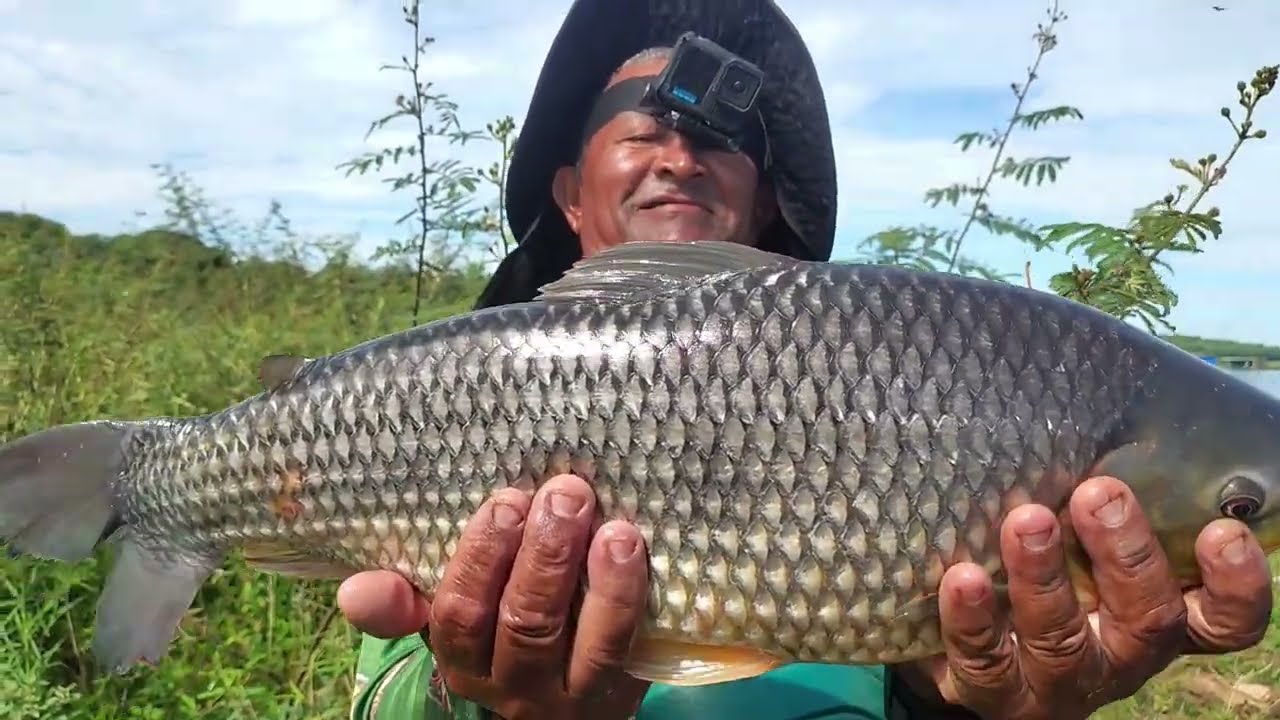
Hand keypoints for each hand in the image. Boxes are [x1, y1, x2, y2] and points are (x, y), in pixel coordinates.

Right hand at [336, 474, 651, 719]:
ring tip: (602, 519)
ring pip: (567, 636)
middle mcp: (507, 683)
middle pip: (518, 621)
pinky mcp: (614, 693)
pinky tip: (627, 546)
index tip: (501, 505)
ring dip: (581, 570)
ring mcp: (562, 694)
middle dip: (539, 553)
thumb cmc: (510, 628)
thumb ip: (405, 599)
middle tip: (560, 493)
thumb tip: (354, 589)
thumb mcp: (459, 616)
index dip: (477, 559)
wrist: (579, 696)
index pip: (455, 615)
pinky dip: (621, 595)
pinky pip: (616, 647)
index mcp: (462, 657)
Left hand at [892, 475, 1272, 718]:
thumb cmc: (1035, 574)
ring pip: (1064, 638)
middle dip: (1126, 553)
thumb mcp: (1074, 542)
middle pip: (1147, 617)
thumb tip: (1084, 406)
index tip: (1221, 531)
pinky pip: (986, 660)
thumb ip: (1090, 503)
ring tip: (1025, 522)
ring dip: (1045, 577)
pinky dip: (974, 617)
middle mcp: (1117, 652)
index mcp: (1151, 613)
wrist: (962, 655)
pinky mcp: (994, 693)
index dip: (1236, 585)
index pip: (1221, 616)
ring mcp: (1057, 680)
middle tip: (1098, 494)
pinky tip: (963, 577)